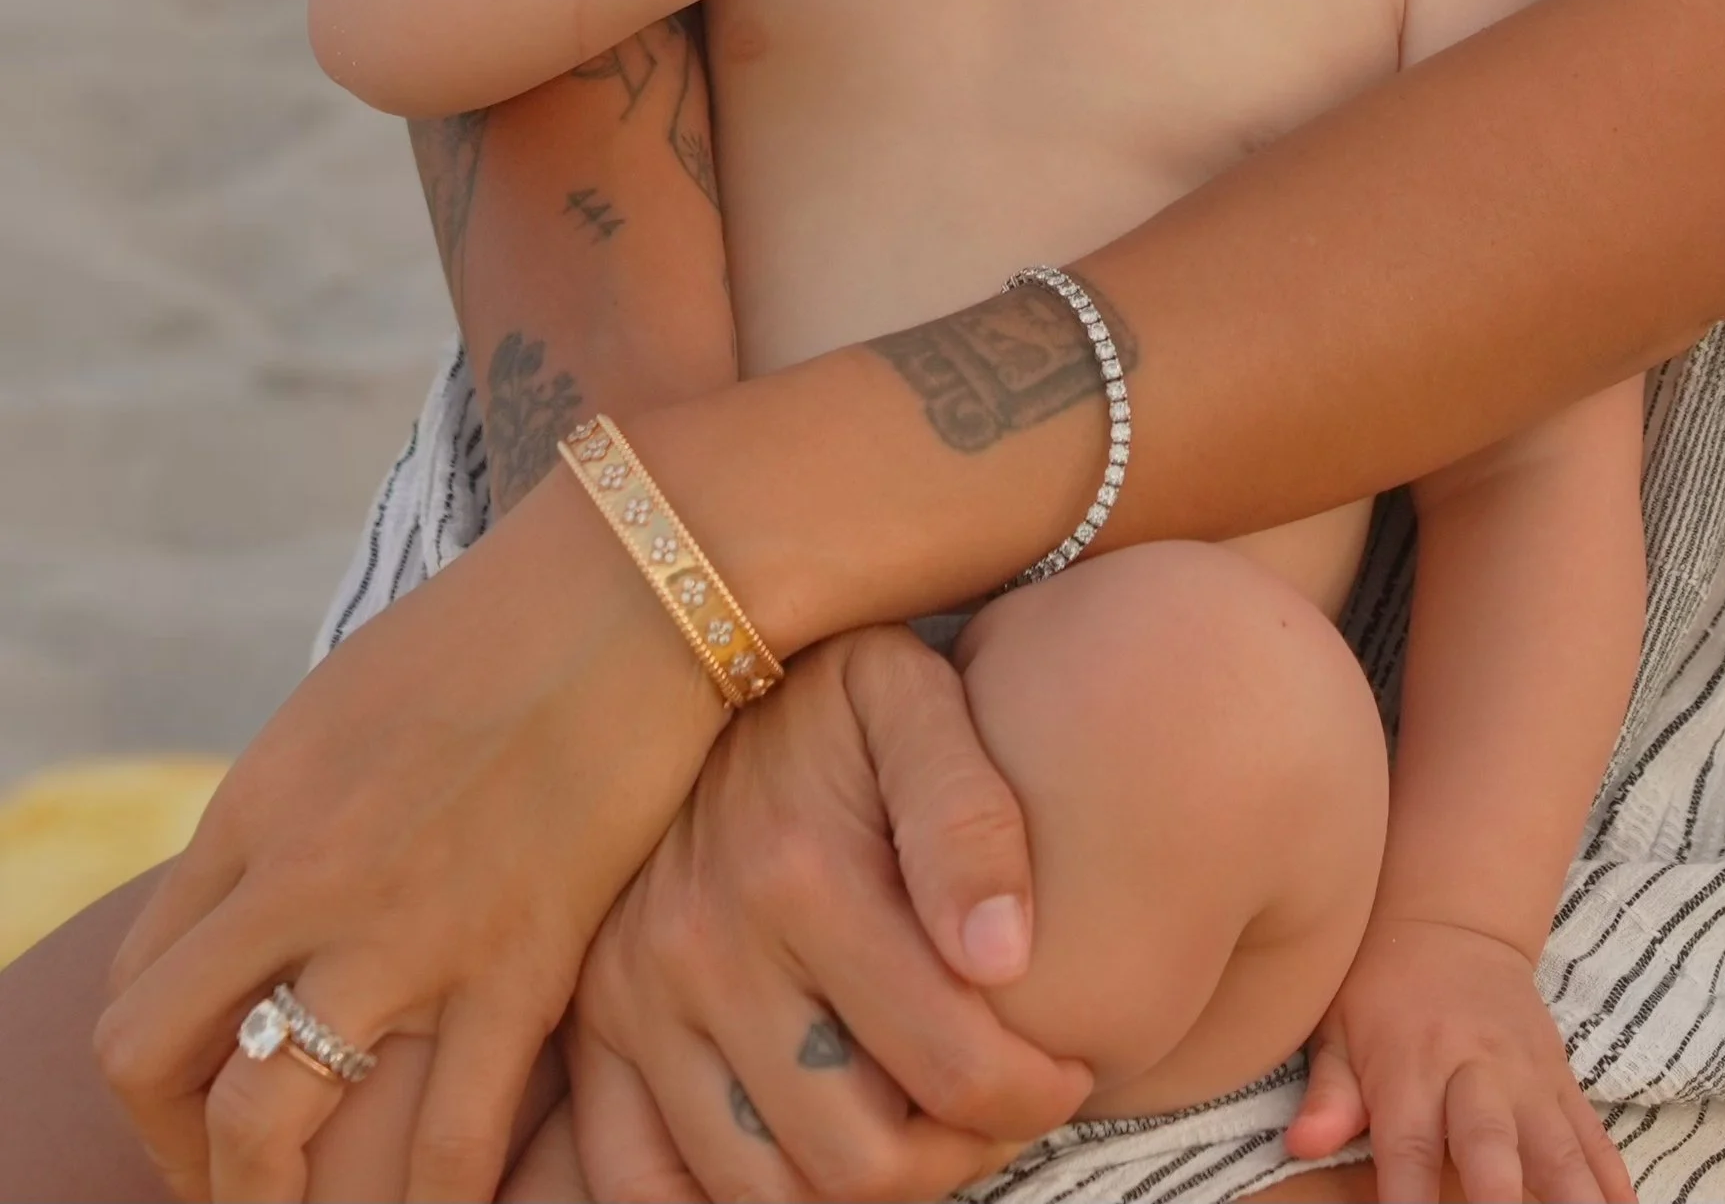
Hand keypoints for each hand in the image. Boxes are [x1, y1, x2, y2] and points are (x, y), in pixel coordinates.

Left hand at [93, 468, 723, 1202]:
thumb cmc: (505, 626)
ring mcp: (406, 925)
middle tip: (250, 1182)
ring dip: (273, 1200)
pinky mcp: (519, 957)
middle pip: (153, 1064)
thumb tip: (273, 909)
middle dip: (186, 1155)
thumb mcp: (346, 706)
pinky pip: (446, 1142)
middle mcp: (302, 874)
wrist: (638, 579)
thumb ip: (292, 815)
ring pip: (263, 1128)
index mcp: (257, 806)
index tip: (215, 1111)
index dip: (160, 1083)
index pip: (141, 985)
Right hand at [565, 626, 1092, 1199]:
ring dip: (853, 1192)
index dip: (1033, 1096)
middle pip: (855, 1161)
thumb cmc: (830, 683)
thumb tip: (1004, 959)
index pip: (951, 1066)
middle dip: (954, 1159)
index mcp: (799, 873)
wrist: (689, 643)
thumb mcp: (913, 697)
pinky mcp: (587, 1025)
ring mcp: (631, 998)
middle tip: (997, 1112)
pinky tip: (795, 1160)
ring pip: (757, 1192)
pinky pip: (631, 1182)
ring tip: (915, 1128)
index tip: (1068, 1072)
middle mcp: (700, 949)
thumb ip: (969, 817)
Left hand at [1283, 917, 1634, 1203]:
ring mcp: (1528, 1079)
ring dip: (1573, 1198)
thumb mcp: (1337, 1026)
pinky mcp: (1562, 1081)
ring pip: (1558, 1148)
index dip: (1409, 1201)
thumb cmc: (1379, 989)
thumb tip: (1300, 1144)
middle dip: (1500, 1202)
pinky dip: (1611, 1180)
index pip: (1408, 1148)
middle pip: (1491, 1148)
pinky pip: (1593, 1138)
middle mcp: (1475, 1072)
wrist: (1450, 923)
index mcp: (1410, 1066)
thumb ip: (1328, 1091)